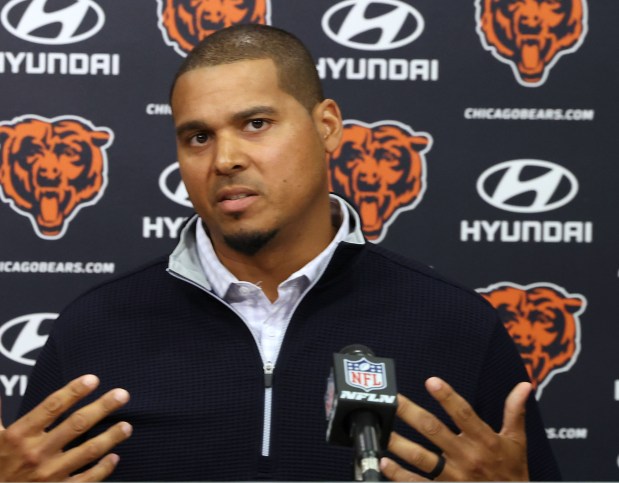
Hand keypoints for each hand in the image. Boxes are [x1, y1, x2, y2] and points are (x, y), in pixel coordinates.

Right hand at [0, 374, 131, 481]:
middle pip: (77, 424)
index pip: (52, 406)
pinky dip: (103, 469)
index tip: (93, 379)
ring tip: (126, 426)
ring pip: (88, 451)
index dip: (74, 391)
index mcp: (20, 436)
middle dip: (102, 408)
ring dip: (111, 437)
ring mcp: (49, 474)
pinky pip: (86, 480)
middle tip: (122, 395)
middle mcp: (37, 453)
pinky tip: (115, 457)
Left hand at [380, 377, 530, 480]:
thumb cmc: (513, 472)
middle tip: (393, 400)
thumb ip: (514, 412)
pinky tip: (385, 462)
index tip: (431, 381)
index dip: (447, 397)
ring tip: (382, 430)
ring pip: (422, 458)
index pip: (463, 414)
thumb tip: (523, 386)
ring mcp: (454, 476)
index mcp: (484, 440)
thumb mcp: (517, 442)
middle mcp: (467, 457)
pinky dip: (400, 474)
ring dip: (399, 443)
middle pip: (434, 431)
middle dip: (410, 414)